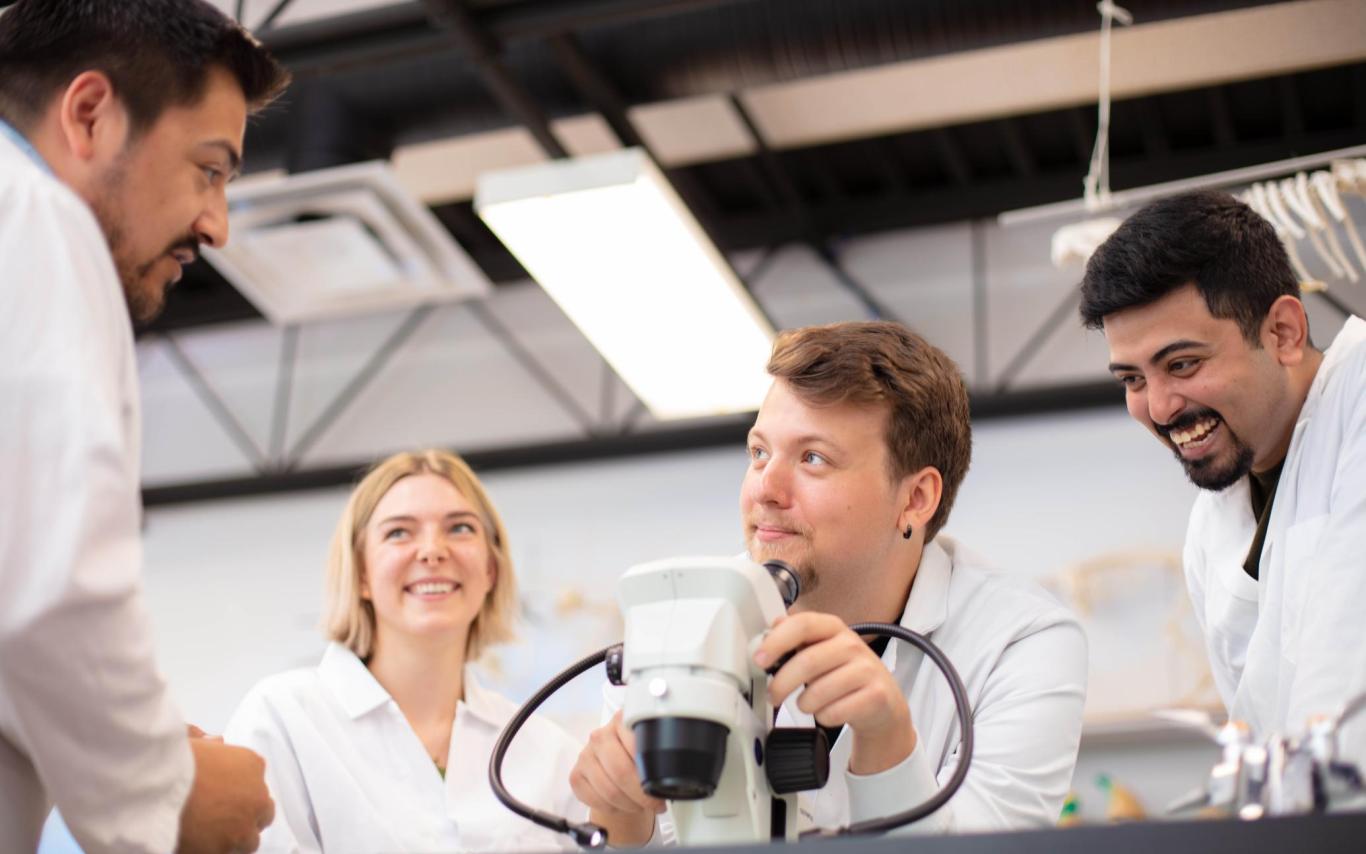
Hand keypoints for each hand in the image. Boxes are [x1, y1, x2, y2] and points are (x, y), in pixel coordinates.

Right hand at [177, 734, 274, 853]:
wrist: (157, 789)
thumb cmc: (171, 762)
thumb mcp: (193, 741)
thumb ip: (210, 744)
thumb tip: (216, 741)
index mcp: (253, 764)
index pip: (257, 782)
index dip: (241, 791)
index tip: (226, 796)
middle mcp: (257, 797)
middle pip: (263, 813)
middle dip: (246, 816)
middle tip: (222, 819)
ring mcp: (244, 827)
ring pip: (249, 840)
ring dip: (234, 839)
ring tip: (210, 836)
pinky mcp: (226, 850)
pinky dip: (216, 850)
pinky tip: (199, 844)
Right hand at [569, 710, 663, 846]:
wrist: (619, 764)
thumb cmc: (637, 756)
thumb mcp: (652, 745)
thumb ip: (661, 750)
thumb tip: (676, 773)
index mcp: (622, 721)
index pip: (637, 748)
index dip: (652, 774)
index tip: (661, 786)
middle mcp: (601, 735)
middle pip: (621, 772)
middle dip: (641, 795)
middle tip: (654, 803)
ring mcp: (586, 755)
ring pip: (609, 790)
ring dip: (629, 805)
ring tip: (639, 805)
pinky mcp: (576, 774)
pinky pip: (594, 799)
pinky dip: (612, 808)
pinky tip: (621, 803)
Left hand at [755, 612, 916, 774]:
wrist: (884, 704)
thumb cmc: (844, 675)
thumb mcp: (821, 651)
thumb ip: (795, 641)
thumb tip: (769, 631)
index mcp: (833, 627)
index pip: (802, 624)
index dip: (776, 641)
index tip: (759, 659)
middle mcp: (851, 644)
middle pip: (806, 662)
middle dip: (781, 684)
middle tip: (773, 695)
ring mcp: (867, 670)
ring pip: (818, 692)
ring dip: (804, 704)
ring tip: (807, 703)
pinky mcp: (875, 696)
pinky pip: (833, 712)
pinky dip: (824, 717)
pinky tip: (829, 711)